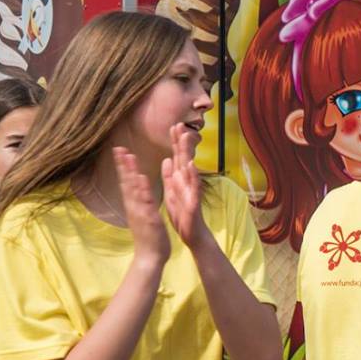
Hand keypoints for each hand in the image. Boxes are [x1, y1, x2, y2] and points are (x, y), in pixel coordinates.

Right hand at [116, 147, 169, 266]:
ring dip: (131, 172)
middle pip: (126, 182)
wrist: (150, 258)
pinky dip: (143, 189)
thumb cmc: (148, 237)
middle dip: (123, 165)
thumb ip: (139, 204)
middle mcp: (134, 207)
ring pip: (134, 189)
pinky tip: (141, 177)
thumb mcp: (143, 217)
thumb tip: (136, 194)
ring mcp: (140, 212)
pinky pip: (145, 202)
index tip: (121, 152)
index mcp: (134, 206)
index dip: (124, 168)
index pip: (127, 183)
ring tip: (129, 156)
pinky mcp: (148, 218)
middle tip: (119, 148)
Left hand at [161, 122, 205, 249]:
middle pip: (184, 158)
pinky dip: (192, 175)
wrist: (193, 235)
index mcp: (179, 181)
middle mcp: (187, 183)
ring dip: (187, 153)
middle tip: (180, 124)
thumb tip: (166, 159)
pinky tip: (190, 165)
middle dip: (181, 142)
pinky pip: (193, 187)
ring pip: (189, 169)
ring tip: (186, 137)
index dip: (175, 142)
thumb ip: (169, 177)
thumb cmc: (183, 215)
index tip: (173, 125)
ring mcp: (192, 191)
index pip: (177, 158)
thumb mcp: (172, 193)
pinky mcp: (194, 201)